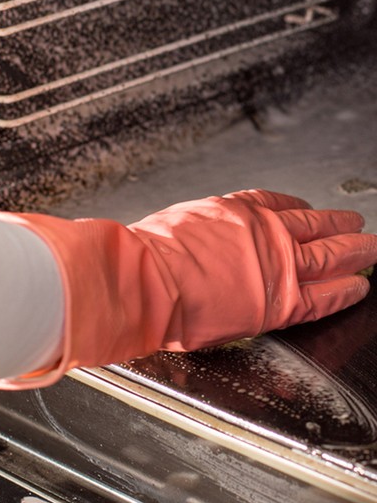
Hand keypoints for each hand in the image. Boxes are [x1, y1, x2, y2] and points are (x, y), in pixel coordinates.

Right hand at [0, 190, 376, 388]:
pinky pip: (323, 294)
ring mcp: (275, 263)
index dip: (296, 207)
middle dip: (338, 226)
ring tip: (371, 250)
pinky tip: (359, 288)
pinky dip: (345, 290)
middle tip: (357, 225)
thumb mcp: (169, 228)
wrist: (146, 281)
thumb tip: (174, 237)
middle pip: (312, 225)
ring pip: (329, 254)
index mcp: (232, 213)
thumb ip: (186, 233)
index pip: (274, 204)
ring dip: (354, 252)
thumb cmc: (146, 258)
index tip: (306, 209)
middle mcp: (260, 232)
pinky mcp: (280, 298)